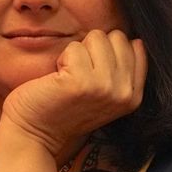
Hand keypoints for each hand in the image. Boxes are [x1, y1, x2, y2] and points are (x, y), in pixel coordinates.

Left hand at [0, 29, 147, 162]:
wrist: (35, 133)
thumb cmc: (64, 109)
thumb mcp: (106, 94)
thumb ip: (122, 72)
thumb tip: (136, 41)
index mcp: (133, 96)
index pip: (136, 47)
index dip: (108, 51)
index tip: (93, 72)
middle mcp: (124, 93)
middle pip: (116, 37)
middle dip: (93, 49)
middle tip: (78, 75)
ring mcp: (104, 87)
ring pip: (96, 37)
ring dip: (77, 53)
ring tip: (68, 77)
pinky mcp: (81, 81)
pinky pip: (74, 47)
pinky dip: (62, 59)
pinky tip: (58, 80)